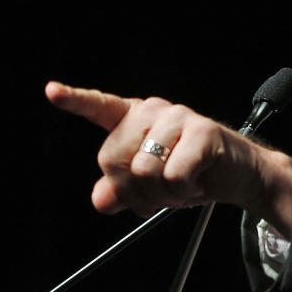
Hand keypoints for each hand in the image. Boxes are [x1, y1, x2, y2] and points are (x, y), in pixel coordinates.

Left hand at [45, 82, 291, 232]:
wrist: (239, 177)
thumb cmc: (193, 175)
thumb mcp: (151, 187)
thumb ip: (122, 191)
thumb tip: (102, 200)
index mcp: (135, 119)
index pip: (100, 107)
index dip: (75, 100)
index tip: (52, 91)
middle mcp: (154, 112)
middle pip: (114, 158)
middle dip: (133, 190)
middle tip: (158, 194)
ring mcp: (179, 118)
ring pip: (143, 169)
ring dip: (161, 193)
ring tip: (181, 187)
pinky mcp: (203, 132)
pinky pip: (174, 175)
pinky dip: (182, 191)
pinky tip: (196, 183)